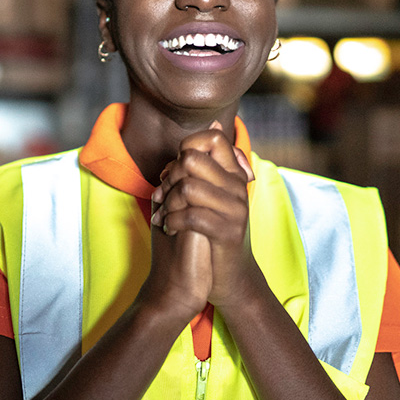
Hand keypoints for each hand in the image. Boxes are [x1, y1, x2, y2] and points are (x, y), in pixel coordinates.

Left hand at [149, 122, 258, 309]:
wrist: (229, 275)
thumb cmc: (212, 230)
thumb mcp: (213, 192)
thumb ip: (209, 162)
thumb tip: (216, 124)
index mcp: (234, 174)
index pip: (213, 138)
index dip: (187, 147)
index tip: (173, 172)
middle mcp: (238, 187)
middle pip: (192, 160)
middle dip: (169, 178)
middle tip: (161, 197)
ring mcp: (236, 209)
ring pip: (188, 187)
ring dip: (167, 203)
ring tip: (163, 215)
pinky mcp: (228, 232)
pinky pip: (192, 216)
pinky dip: (173, 221)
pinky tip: (169, 228)